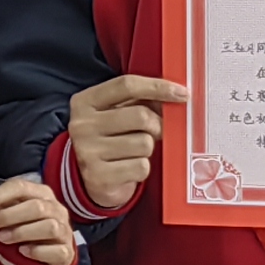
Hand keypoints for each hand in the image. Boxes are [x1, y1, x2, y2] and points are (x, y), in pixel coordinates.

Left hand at [0, 174, 77, 264]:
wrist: (52, 252)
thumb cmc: (28, 227)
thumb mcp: (14, 213)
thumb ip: (0, 208)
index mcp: (41, 193)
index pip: (20, 187)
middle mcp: (56, 209)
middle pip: (36, 206)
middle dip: (9, 215)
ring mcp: (64, 230)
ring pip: (48, 227)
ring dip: (21, 232)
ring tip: (3, 238)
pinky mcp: (66, 251)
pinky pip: (55, 250)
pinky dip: (37, 251)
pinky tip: (23, 251)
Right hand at [61, 76, 187, 216]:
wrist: (88, 178)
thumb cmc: (110, 139)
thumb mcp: (116, 113)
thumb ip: (140, 100)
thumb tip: (176, 94)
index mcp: (85, 102)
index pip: (126, 85)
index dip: (158, 87)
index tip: (182, 93)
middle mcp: (82, 125)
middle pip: (140, 116)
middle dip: (157, 125)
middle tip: (155, 132)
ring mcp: (88, 151)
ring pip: (144, 143)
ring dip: (148, 149)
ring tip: (135, 152)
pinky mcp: (100, 176)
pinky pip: (141, 167)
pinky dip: (142, 168)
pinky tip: (129, 168)